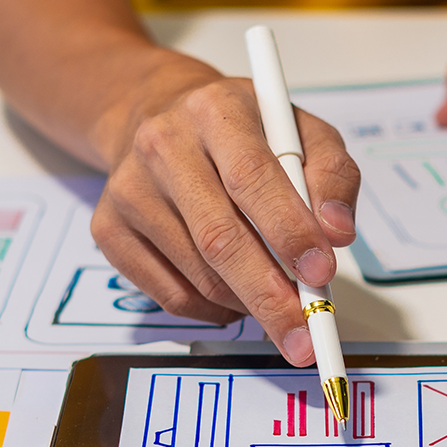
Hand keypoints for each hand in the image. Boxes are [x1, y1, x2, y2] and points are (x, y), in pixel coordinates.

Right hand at [88, 48, 360, 365]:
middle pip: (218, 237)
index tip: (321, 272)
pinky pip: (169, 294)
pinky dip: (212, 310)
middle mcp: (163, 146)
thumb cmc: (243, 131)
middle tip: (306, 334)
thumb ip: (332, 176)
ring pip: (197, 274)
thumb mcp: (301, 132)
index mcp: (216, 111)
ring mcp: (129, 190)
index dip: (289, 230)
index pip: (252, 176)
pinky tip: (235, 297)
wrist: (160, 115)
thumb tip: (337, 233)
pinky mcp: (109, 228)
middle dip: (269, 295)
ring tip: (276, 300)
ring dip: (247, 304)